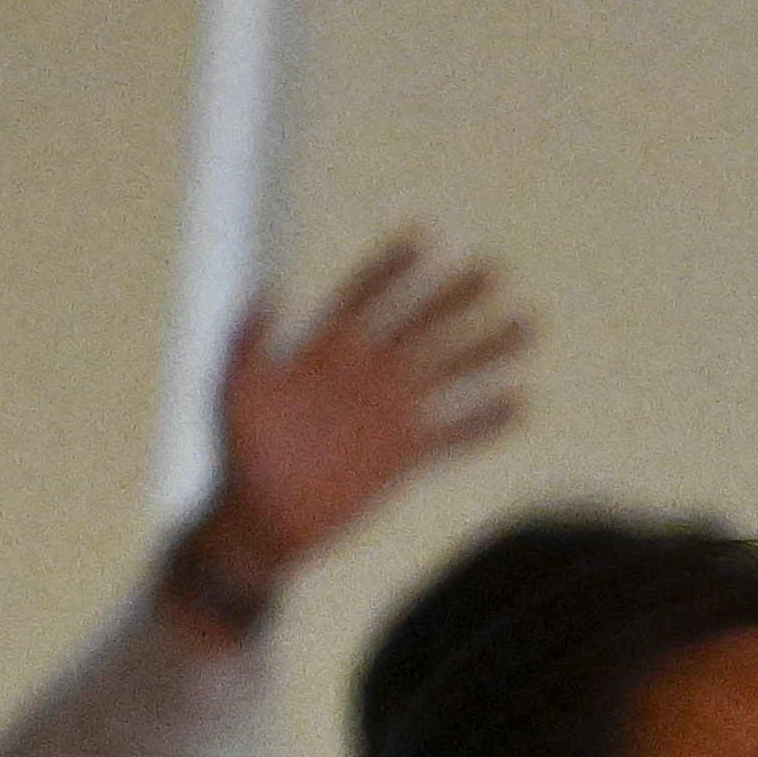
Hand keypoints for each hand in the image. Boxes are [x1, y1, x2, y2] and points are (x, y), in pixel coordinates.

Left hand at [191, 235, 533, 607]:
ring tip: (526, 323)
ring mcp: (393, 411)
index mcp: (325, 348)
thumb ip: (246, 341)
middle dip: (455, 295)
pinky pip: (458, 432)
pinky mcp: (410, 454)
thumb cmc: (240, 451)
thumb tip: (271, 293)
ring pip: (451, 370)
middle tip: (492, 269)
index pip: (367, 295)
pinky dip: (488, 421)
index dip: (394, 267)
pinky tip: (519, 404)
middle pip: (421, 323)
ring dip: (488, 347)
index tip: (426, 237)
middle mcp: (367, 372)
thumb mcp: (231, 390)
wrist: (263, 519)